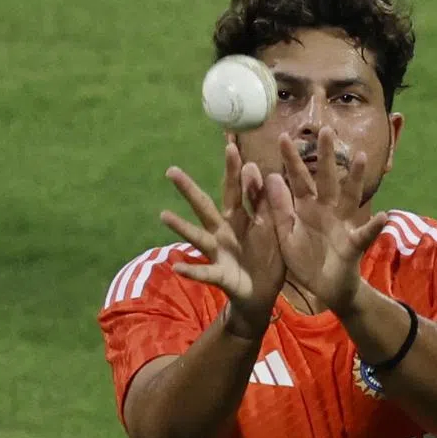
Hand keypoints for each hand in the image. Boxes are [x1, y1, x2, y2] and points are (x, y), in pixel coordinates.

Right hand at [160, 139, 284, 338]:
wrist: (265, 293)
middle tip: (171, 170)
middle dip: (189, 189)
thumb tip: (258, 169)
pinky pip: (204, 272)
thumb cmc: (267, 256)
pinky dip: (191, 270)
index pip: (235, 188)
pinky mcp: (220, 274)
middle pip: (204, 206)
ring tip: (164, 215)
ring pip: (197, 236)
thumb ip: (265, 203)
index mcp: (239, 218)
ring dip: (180, 227)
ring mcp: (218, 252)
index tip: (230, 144)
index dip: (233, 168)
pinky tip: (177, 267)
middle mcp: (222, 231)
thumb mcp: (273, 227)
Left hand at [265, 127, 386, 314]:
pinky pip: (364, 235)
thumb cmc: (306, 261)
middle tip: (326, 130)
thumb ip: (279, 209)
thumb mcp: (285, 236)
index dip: (291, 160)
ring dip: (355, 178)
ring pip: (349, 197)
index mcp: (306, 208)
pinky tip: (382, 216)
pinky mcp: (353, 245)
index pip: (298, 179)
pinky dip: (374, 227)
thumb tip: (269, 177)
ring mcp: (342, 225)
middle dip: (326, 157)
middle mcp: (327, 210)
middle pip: (326, 179)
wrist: (325, 290)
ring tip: (360, 157)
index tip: (283, 137)